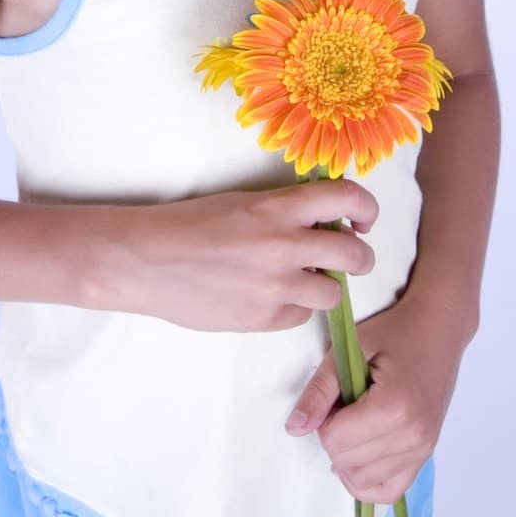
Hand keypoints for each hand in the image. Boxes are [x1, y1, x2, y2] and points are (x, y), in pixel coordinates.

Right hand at [128, 179, 378, 332]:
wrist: (148, 260)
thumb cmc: (190, 225)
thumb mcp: (244, 203)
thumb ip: (287, 212)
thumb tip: (325, 224)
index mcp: (278, 206)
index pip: (348, 198)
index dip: (366, 209)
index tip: (361, 220)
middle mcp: (284, 244)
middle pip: (356, 255)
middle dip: (358, 257)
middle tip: (347, 257)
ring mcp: (276, 286)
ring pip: (334, 292)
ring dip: (325, 285)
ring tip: (301, 279)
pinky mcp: (264, 318)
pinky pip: (301, 315)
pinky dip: (294, 307)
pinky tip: (270, 297)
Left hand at [283, 285, 473, 504]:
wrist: (439, 329)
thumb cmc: (394, 332)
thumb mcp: (351, 349)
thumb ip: (320, 389)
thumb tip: (294, 429)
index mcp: (393, 407)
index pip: (334, 439)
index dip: (325, 417)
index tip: (338, 394)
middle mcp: (412, 436)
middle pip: (346, 462)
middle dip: (335, 436)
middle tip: (347, 405)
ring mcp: (422, 450)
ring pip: (363, 481)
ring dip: (348, 457)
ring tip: (357, 423)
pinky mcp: (426, 455)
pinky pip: (389, 492)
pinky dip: (367, 481)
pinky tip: (361, 455)